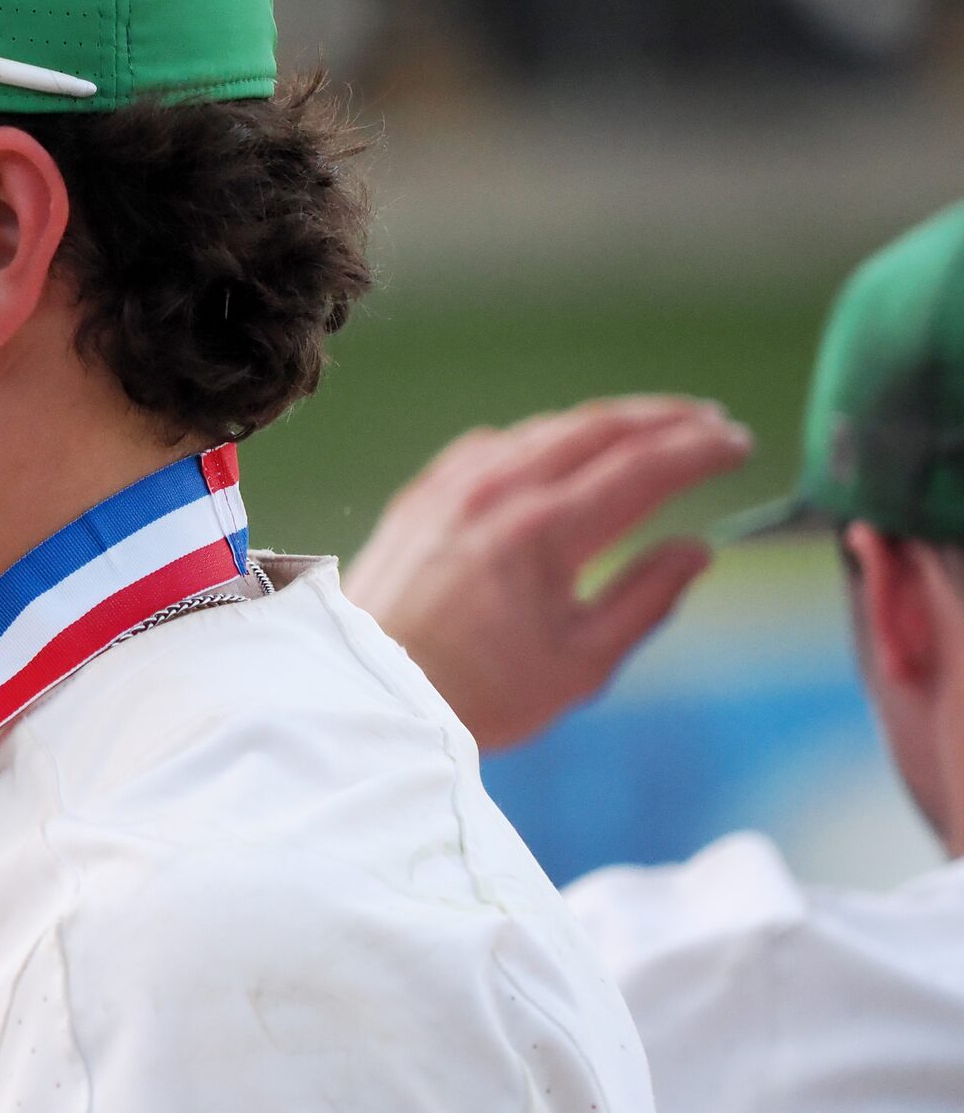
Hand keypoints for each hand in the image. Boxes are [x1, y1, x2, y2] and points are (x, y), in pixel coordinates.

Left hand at [346, 396, 752, 748]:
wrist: (372, 693)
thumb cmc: (479, 693)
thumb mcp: (582, 663)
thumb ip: (648, 598)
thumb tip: (697, 548)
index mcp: (547, 531)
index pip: (646, 466)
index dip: (702, 450)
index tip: (739, 445)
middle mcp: (500, 491)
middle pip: (601, 427)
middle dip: (666, 419)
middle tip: (710, 423)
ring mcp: (455, 484)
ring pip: (548, 429)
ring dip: (608, 423)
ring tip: (651, 431)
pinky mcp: (424, 492)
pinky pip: (497, 443)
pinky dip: (546, 439)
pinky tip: (565, 451)